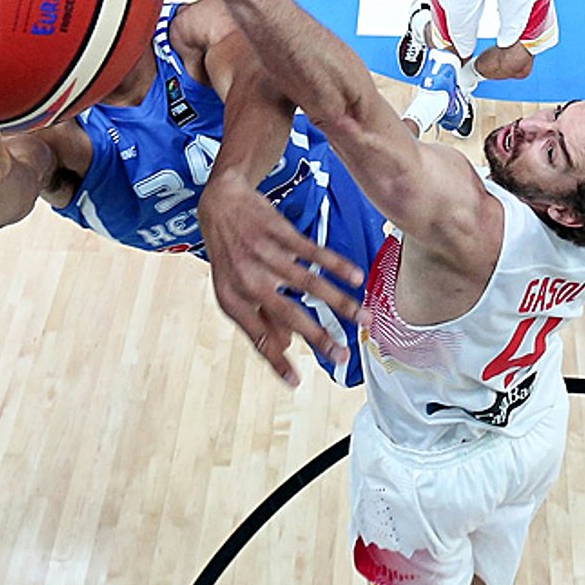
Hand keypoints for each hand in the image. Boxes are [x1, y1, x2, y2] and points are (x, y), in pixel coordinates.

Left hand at [199, 171, 368, 387]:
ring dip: (340, 303)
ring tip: (364, 318)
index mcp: (233, 300)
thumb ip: (257, 317)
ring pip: (309, 284)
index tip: (295, 382)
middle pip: (288, 314)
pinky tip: (356, 278)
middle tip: (341, 356)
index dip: (276, 361)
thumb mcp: (232, 287)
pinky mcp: (280, 233)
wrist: (220, 202)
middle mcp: (248, 280)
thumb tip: (284, 345)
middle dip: (319, 338)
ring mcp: (265, 255)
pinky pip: (314, 253)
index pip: (257, 338)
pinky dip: (337, 266)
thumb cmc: (229, 252)